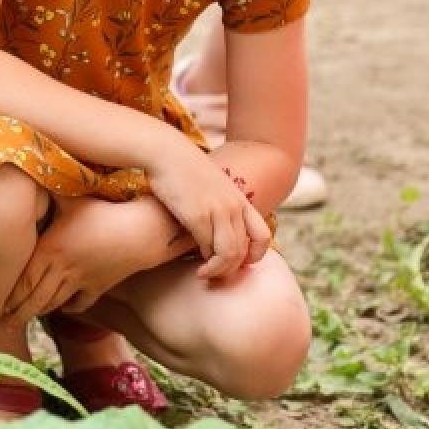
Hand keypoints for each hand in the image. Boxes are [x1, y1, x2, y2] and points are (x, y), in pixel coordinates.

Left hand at [2, 199, 146, 326]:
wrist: (141, 232)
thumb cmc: (103, 210)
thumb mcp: (70, 196)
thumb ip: (46, 188)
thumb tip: (26, 169)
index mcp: (52, 250)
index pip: (25, 279)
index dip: (10, 295)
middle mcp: (64, 270)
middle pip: (37, 298)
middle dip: (18, 312)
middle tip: (1, 322)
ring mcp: (82, 282)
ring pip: (56, 303)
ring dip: (38, 312)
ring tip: (22, 319)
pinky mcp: (99, 287)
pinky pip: (80, 304)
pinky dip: (67, 309)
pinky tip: (59, 308)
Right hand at [147, 139, 270, 280]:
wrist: (165, 152)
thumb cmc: (182, 170)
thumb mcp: (212, 185)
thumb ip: (220, 204)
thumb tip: (217, 226)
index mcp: (240, 199)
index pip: (263, 236)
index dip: (255, 256)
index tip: (238, 263)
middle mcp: (234, 206)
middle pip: (244, 250)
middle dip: (232, 270)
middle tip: (218, 277)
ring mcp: (217, 211)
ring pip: (230, 254)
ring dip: (219, 271)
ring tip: (205, 274)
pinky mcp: (198, 216)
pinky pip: (209, 248)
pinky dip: (206, 262)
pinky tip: (196, 265)